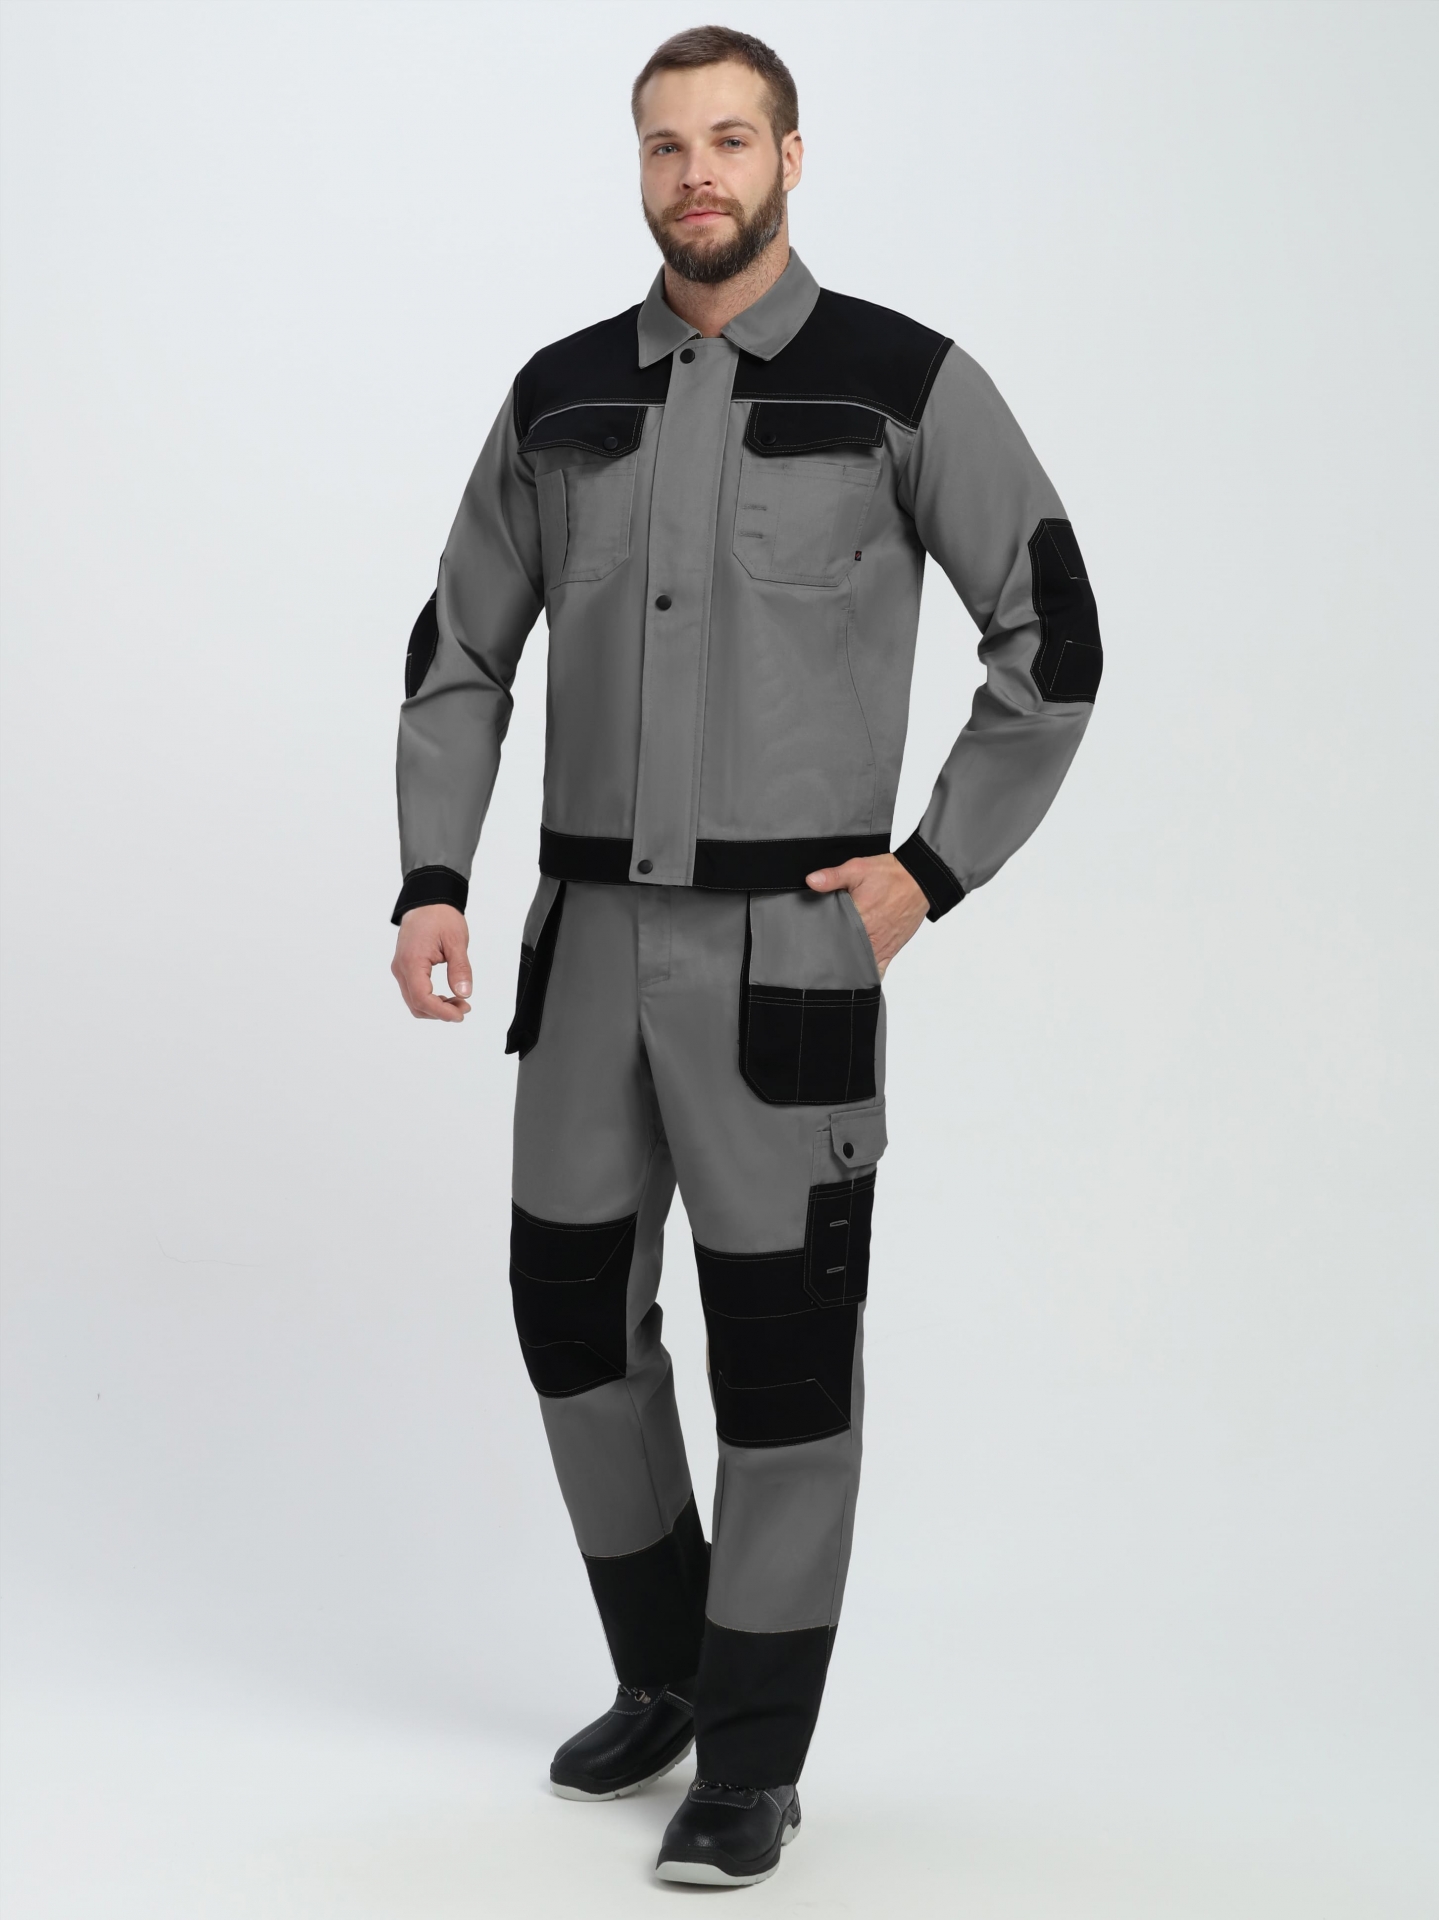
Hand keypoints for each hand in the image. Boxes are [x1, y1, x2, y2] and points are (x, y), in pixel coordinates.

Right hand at [391, 904, 472, 1020]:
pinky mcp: (404, 968)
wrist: (427, 901)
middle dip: (440, 1012)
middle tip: (465, 1007)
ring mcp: (400, 969)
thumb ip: (460, 969)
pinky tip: (447, 996)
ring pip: (414, 1001)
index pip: (422, 998)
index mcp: (412, 961)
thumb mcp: (456, 941)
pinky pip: (414, 992)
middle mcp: (401, 968)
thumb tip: (464, 994)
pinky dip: (430, 1000)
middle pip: (416, 1005)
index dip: (441, 1012)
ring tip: (459, 1002)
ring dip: (435, 1008)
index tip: (460, 1015)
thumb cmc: (441, 916)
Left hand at [805, 853, 928, 978]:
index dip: (820, 941)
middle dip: (831, 956)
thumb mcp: (858, 869)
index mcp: (859, 919)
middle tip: (818, 954)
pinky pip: (878, 971)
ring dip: (848, 966)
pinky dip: (867, 974)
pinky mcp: (891, 950)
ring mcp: (882, 947)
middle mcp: (871, 937)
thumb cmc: (890, 875)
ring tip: (834, 965)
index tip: (810, 942)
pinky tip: (855, 974)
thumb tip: (811, 881)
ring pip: (859, 966)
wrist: (919, 880)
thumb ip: (833, 876)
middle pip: (844, 956)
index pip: (832, 938)